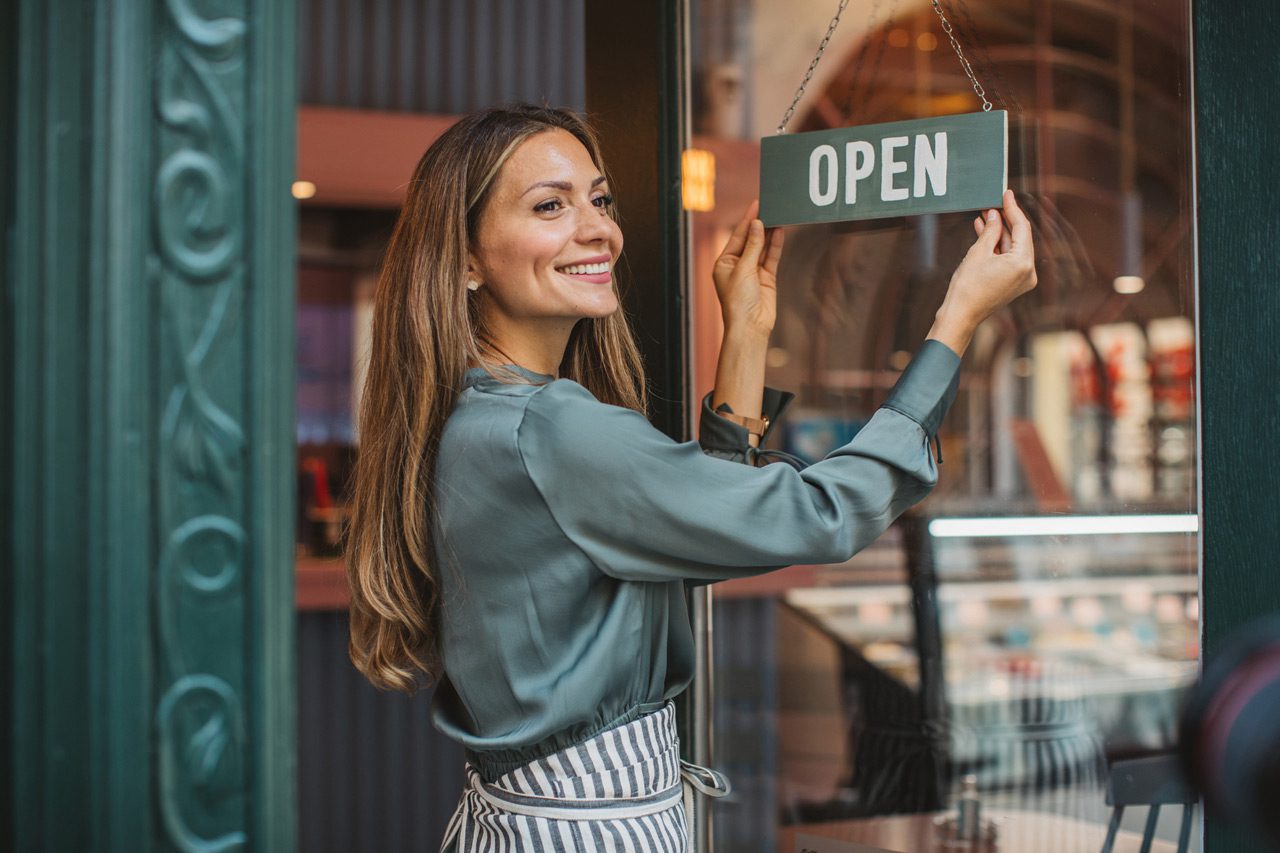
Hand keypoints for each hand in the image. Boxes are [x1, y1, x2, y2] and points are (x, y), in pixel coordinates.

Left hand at [713, 200, 784, 338]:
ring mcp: (753, 272)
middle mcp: (737, 266)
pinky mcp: (766, 278)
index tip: (757, 204)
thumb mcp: (743, 269)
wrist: (750, 326)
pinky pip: (771, 258)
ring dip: (770, 233)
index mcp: (724, 263)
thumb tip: (758, 225)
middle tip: (770, 207)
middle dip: (760, 225)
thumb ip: (753, 246)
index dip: (747, 220)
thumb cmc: (738, 301)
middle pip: (750, 240)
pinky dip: (776, 246)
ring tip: (778, 215)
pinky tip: (780, 232)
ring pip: (763, 247)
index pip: (737, 236)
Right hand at [929, 189, 1037, 354]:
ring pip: (1013, 248)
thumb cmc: (967, 287)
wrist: (960, 315)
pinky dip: (998, 247)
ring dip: (999, 233)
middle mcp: (1028, 272)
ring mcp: (1022, 279)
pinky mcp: (1013, 283)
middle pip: (1019, 237)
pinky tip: (984, 233)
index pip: (1022, 227)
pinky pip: (1008, 259)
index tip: (1005, 193)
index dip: (1012, 208)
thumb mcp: (978, 252)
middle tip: (992, 204)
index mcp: (1023, 263)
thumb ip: (990, 230)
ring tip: (984, 217)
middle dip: (1004, 220)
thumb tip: (994, 214)